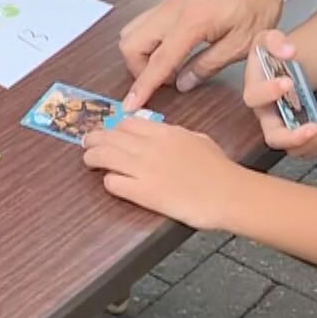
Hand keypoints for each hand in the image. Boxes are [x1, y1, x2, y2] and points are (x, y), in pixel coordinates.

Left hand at [82, 117, 243, 230]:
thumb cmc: (220, 169)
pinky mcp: (143, 193)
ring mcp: (145, 169)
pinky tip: (110, 182)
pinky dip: (108, 181)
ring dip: (93, 157)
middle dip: (95, 139)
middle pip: (110, 136)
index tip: (108, 132)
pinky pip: (114, 183)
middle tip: (87, 143)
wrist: (229, 194)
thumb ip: (177, 135)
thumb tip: (165, 135)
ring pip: (105, 156)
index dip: (113, 127)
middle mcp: (150, 147)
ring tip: (88, 160)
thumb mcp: (198, 140)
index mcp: (164, 132)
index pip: (127, 123)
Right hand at [119, 0, 291, 110]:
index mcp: (191, 22)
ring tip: (169, 67)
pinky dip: (149, 41)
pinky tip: (174, 51)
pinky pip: (145, 23)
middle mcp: (171, 10)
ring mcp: (168, 2)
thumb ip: (208, 65)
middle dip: (138, 68)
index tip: (131, 105)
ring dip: (141, 54)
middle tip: (164, 82)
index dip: (143, 86)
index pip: (158, 61)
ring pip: (133, 30)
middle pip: (129, 42)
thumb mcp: (242, 43)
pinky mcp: (172, 0)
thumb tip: (182, 83)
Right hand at [243, 29, 316, 157]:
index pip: (254, 97)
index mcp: (255, 90)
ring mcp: (280, 126)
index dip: (269, 93)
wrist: (284, 64)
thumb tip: (288, 51)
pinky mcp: (293, 132)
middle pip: (272, 136)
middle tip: (312, 127)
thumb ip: (274, 40)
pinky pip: (304, 148)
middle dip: (293, 136)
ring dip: (311, 142)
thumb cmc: (273, 54)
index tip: (288, 82)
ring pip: (291, 148)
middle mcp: (265, 114)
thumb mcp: (268, 38)